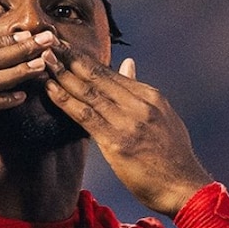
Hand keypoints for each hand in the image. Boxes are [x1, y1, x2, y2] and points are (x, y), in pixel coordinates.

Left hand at [42, 44, 212, 215]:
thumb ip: (140, 91)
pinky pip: (86, 116)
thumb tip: (128, 64)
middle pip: (98, 75)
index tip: (65, 45)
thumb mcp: (162, 116)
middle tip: (48, 40)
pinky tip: (50, 89)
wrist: (185, 187)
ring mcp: (129, 121)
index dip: (84, 58)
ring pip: (89, 92)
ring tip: (43, 58)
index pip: (110, 73)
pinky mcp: (117, 141)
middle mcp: (140, 104)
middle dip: (70, 56)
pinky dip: (66, 100)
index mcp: (150, 96)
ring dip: (63, 73)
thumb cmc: (172, 158)